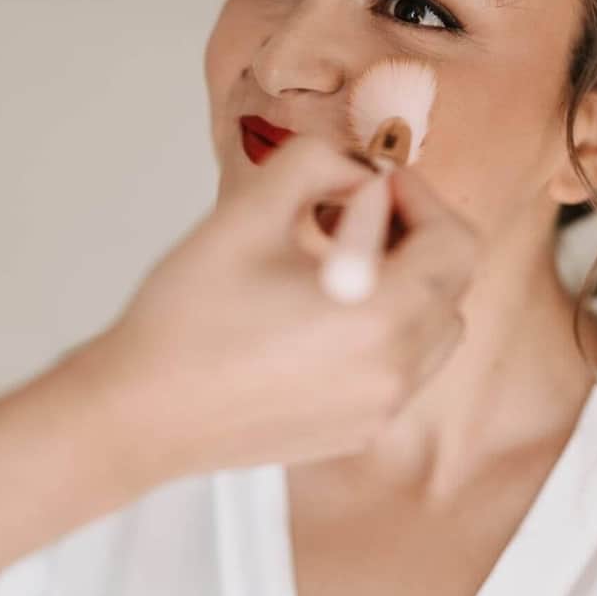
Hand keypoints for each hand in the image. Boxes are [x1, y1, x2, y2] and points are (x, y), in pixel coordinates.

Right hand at [81, 135, 478, 488]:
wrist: (141, 415)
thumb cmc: (189, 316)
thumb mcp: (249, 211)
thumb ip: (318, 164)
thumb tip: (360, 172)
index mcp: (381, 316)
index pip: (455, 243)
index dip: (421, 197)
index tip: (370, 185)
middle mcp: (396, 371)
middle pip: (452, 284)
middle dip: (415, 236)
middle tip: (353, 216)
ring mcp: (381, 409)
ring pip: (436, 330)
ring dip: (408, 284)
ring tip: (339, 266)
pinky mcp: (358, 431)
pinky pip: (404, 369)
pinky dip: (388, 331)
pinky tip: (321, 318)